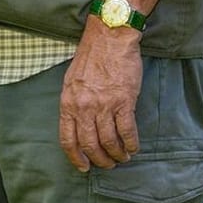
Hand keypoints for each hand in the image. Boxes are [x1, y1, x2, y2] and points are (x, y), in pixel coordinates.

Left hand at [58, 19, 143, 171]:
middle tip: (108, 164)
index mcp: (69, 103)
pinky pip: (127, 131)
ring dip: (117, 154)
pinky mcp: (123, 101)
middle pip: (90, 145)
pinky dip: (131, 143)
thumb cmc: (91, 56)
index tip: (84, 167)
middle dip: (100, 160)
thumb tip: (78, 125)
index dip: (76, 158)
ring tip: (123, 157)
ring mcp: (104, 105)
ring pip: (109, 141)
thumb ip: (73, 103)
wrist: (110, 36)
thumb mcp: (72, 80)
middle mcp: (84, 107)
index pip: (68, 140)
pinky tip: (133, 147)